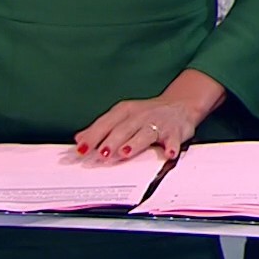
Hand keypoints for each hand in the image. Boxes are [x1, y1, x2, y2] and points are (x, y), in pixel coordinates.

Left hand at [75, 98, 197, 163]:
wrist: (179, 104)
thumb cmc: (146, 115)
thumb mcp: (122, 117)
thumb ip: (101, 128)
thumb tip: (79, 139)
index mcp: (125, 111)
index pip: (106, 124)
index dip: (93, 136)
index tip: (81, 150)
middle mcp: (141, 115)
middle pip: (124, 129)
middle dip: (112, 141)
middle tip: (101, 154)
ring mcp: (158, 122)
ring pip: (145, 133)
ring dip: (135, 143)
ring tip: (125, 152)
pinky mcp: (175, 131)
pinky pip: (173, 139)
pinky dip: (172, 146)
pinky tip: (169, 154)